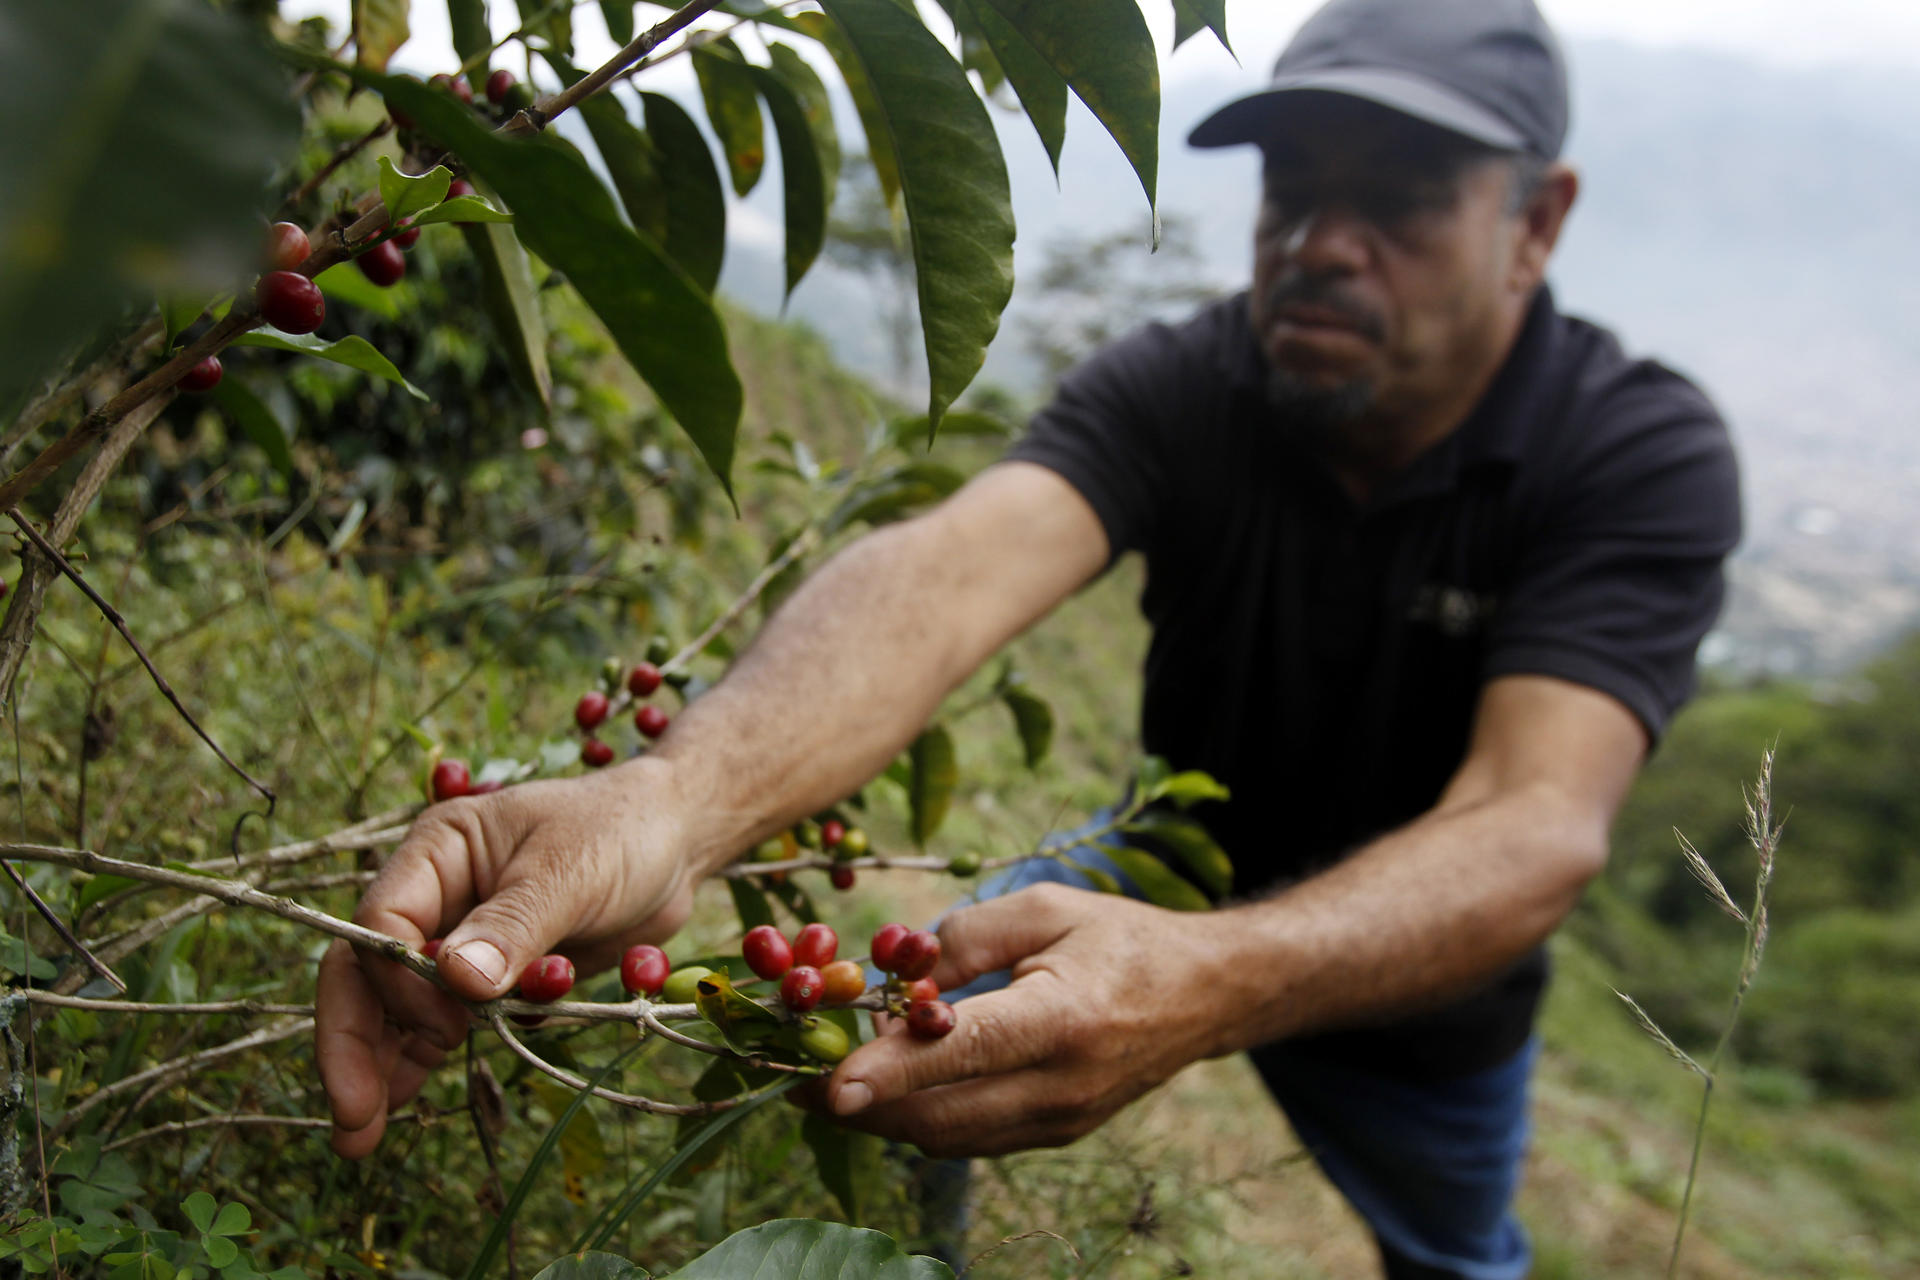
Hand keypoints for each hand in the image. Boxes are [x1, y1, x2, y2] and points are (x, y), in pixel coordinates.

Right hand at [316, 758, 703, 1157]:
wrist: (675, 839)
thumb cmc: (621, 831)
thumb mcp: (571, 870)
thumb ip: (515, 924)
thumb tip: (455, 980)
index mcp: (440, 851)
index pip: (383, 922)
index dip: (399, 982)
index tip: (446, 1025)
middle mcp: (437, 895)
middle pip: (368, 971)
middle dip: (353, 1042)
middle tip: (350, 1118)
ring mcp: (459, 937)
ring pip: (396, 1004)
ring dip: (379, 1062)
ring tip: (361, 1136)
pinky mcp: (493, 973)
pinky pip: (443, 1018)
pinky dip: (421, 1056)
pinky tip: (404, 1096)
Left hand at [813, 883, 1233, 1157]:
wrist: (1204, 996)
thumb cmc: (1121, 938)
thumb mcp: (1047, 907)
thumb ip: (967, 936)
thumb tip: (895, 973)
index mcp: (1065, 1017)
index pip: (965, 1051)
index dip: (893, 1069)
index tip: (830, 1082)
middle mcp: (1064, 1083)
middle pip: (943, 1115)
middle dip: (864, 1107)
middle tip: (798, 1082)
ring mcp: (1062, 1121)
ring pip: (950, 1139)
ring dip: (885, 1119)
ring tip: (829, 1085)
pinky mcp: (1056, 1136)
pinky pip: (972, 1140)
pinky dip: (923, 1121)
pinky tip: (891, 1091)